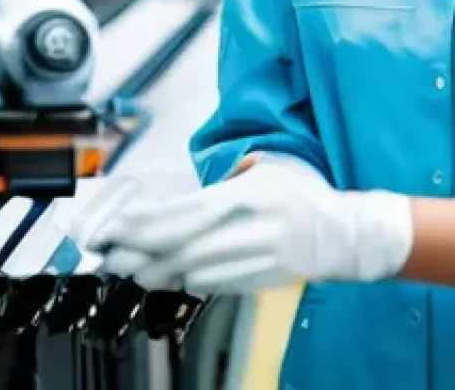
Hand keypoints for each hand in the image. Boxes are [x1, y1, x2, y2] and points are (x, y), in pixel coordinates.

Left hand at [79, 155, 413, 295]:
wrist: (343, 233)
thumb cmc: (300, 195)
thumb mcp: (268, 170)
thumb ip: (226, 183)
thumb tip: (179, 203)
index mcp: (251, 193)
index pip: (186, 211)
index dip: (146, 223)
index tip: (116, 228)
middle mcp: (254, 226)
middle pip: (183, 245)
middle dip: (141, 253)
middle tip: (111, 256)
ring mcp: (259, 257)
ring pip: (195, 270)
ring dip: (159, 271)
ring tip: (133, 270)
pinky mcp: (262, 281)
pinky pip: (215, 284)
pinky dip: (188, 281)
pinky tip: (171, 277)